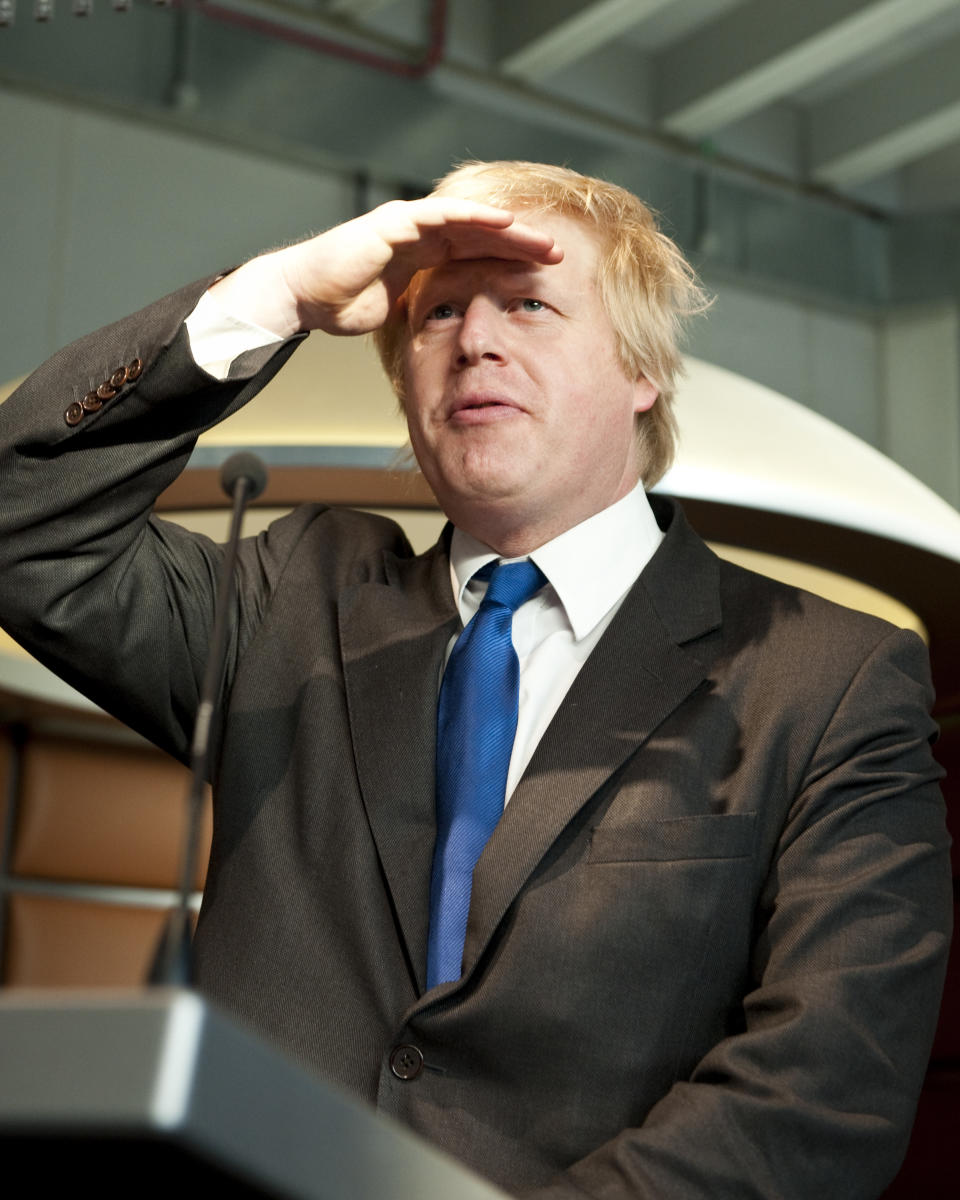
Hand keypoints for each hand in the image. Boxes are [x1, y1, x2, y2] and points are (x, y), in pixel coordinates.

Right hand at [209, 197, 562, 339]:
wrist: (305, 296)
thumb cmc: (344, 304)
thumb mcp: (400, 312)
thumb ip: (427, 311)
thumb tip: (453, 337)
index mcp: (426, 255)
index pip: (479, 254)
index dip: (512, 262)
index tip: (544, 277)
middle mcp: (421, 234)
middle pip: (483, 234)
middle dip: (521, 244)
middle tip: (558, 255)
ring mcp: (409, 224)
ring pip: (470, 220)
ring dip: (507, 228)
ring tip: (540, 239)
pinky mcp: (395, 222)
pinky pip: (441, 215)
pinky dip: (473, 217)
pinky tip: (502, 222)